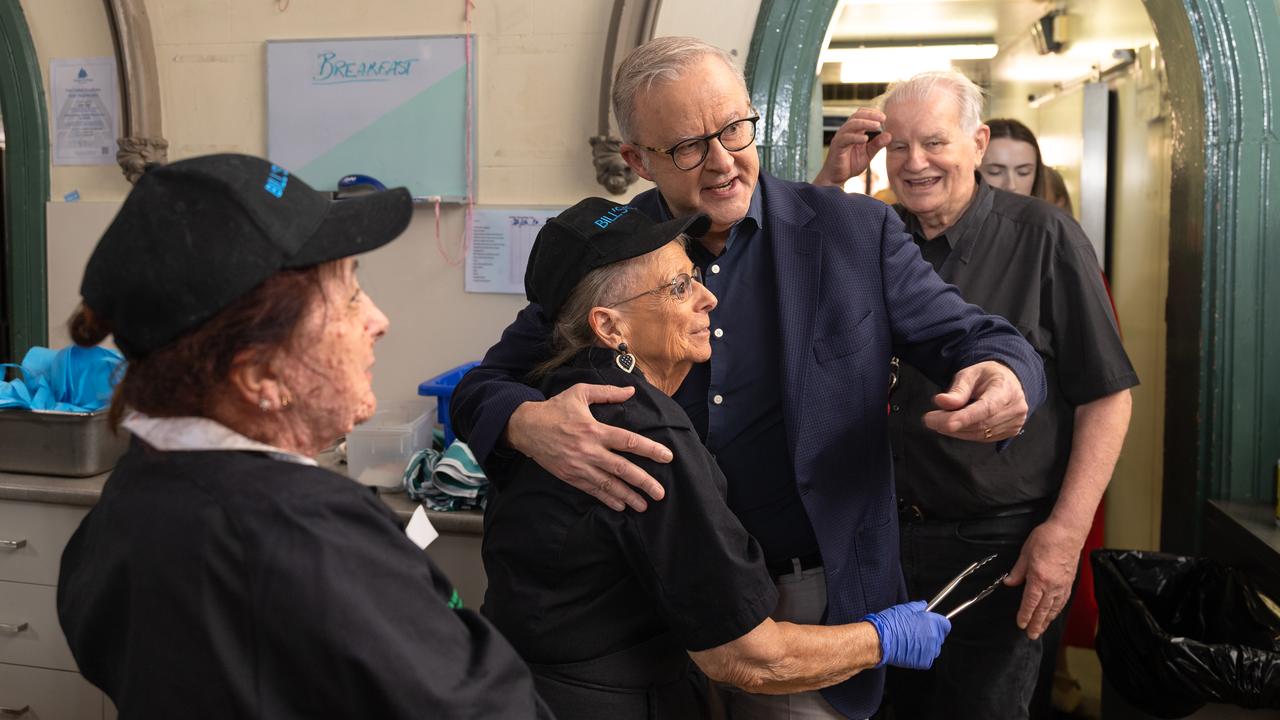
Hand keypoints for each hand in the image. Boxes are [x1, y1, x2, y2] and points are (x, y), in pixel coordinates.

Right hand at [506, 383, 672, 511]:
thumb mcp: (580, 393)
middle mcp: (589, 451)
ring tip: (644, 505)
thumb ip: (607, 393)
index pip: (628, 441)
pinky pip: (593, 490)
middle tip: (660, 493)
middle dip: (644, 482)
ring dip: (628, 496)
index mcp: (595, 430)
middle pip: (622, 469)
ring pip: (609, 484)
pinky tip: (621, 505)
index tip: (667, 457)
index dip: (650, 449)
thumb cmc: (555, 408)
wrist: (526, 427)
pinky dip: (608, 499)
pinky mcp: (570, 476)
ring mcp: (579, 466)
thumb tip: (631, 391)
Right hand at [812, 108, 891, 187]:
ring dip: (865, 123)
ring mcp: (840, 137)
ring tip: (877, 126)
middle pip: (857, 115)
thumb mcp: (868, 154)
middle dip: (871, 115)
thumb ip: (877, 145)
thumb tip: (889, 135)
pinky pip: (846, 138)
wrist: (836, 178)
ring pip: (851, 124)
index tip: (884, 117)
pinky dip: (856, 137)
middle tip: (883, 118)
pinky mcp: (837, 146)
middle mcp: (846, 131)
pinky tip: (866, 139)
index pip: (861, 114)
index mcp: (854, 131)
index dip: (872, 113)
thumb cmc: (850, 164)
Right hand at [862, 600, 950, 669]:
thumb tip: (923, 605)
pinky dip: (921, 655)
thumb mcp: (905, 608)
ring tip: (912, 642)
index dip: (938, 624)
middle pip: (940, 636)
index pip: (946, 625)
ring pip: (934, 648)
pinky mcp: (924, 662)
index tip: (932, 624)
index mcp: (933, 623)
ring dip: (927, 645)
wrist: (880, 640)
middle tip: (917, 632)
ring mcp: (930, 651)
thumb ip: (918, 606)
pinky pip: (927, 658)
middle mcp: (934, 637)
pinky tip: (910, 650)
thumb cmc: (891, 624)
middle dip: (932, 634)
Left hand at [923, 361, 1028, 441]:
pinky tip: (955, 426)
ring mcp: (1015, 422)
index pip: (985, 409)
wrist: (1008, 381)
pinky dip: (965, 434)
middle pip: (980, 424)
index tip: (941, 423)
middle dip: (951, 424)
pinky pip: (984, 438)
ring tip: (939, 421)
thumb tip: (941, 402)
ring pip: (980, 434)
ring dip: (956, 431)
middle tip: (930, 420)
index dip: (963, 418)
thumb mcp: (970, 375)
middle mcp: (1015, 408)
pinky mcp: (1011, 432)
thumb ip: (957, 390)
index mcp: (1006, 390)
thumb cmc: (988, 376)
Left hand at [1004, 520, 1084, 639]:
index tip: (1020, 624)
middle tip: (1031, 635)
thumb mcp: (1025, 553)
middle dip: (1036, 624)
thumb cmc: (1046, 539)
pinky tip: (1054, 614)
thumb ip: (1017, 571)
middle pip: (1043, 610)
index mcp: (1039, 579)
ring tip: (1041, 629)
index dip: (1024, 615)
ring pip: (1054, 608)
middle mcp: (1052, 585)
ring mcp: (1062, 585)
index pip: (1030, 603)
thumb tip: (1009, 583)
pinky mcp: (1069, 582)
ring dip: (1047, 620)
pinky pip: (1062, 601)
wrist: (1068, 532)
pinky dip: (1057, 610)